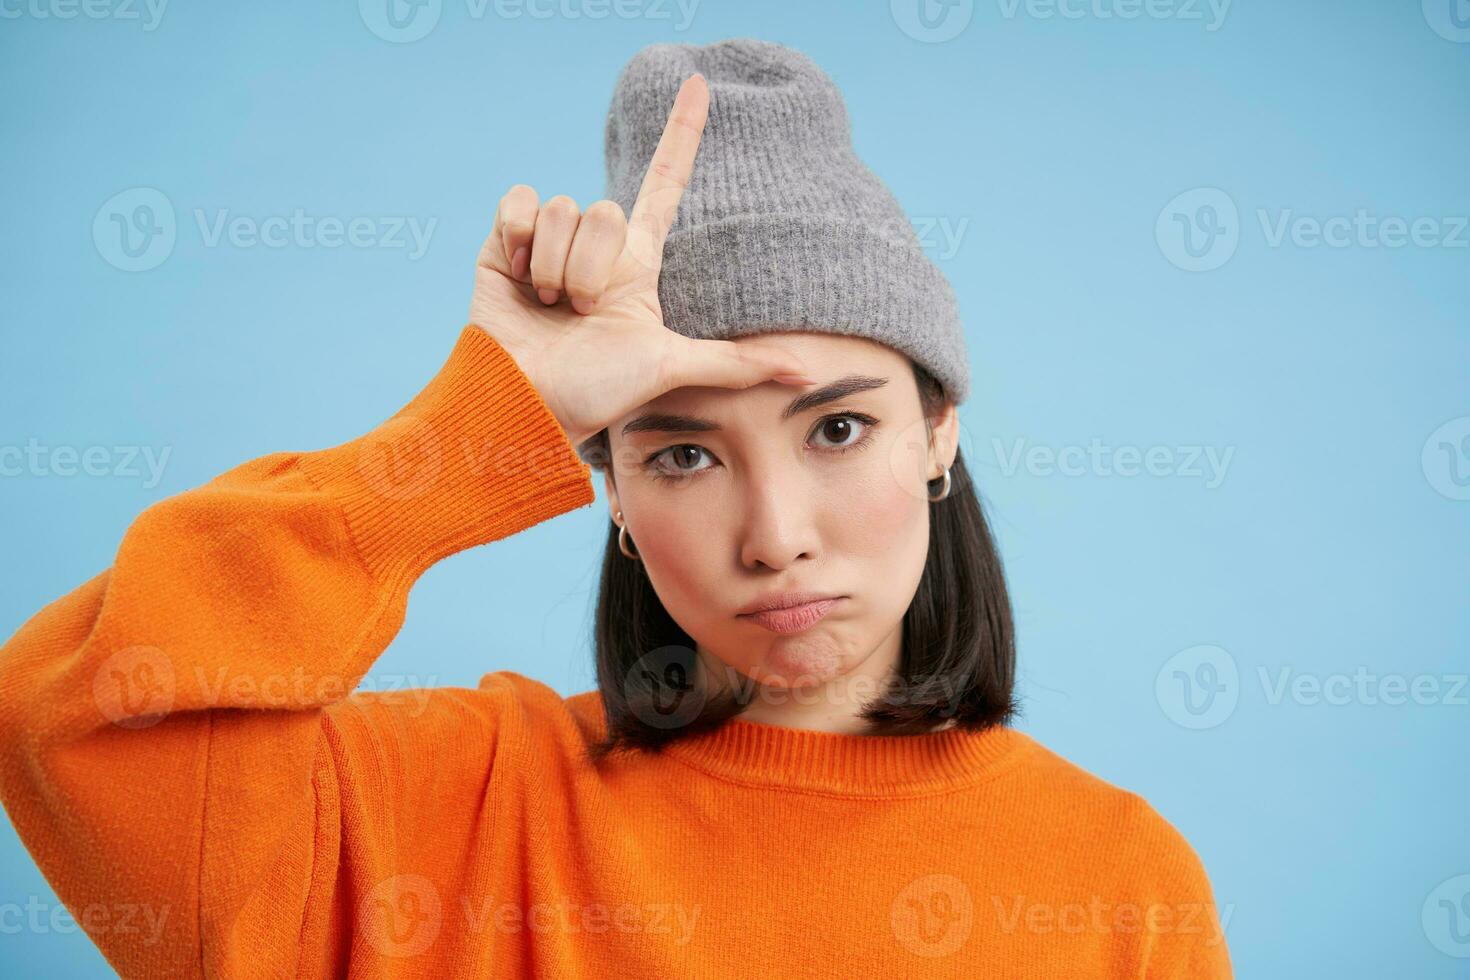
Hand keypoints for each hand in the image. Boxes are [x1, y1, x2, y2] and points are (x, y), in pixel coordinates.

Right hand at [467, 72, 813, 447]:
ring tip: (548, 307)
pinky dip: (518, 241)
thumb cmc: (598, 392)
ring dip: (554, 266)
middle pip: (605, 206)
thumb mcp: (673, 367)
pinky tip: (516, 278)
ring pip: (563, 208)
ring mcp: (546, 244)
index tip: (701, 82)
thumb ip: (735, 364)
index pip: (664, 183)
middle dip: (591, 267)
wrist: (525, 402)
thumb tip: (807, 378)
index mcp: (636, 264)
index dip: (683, 133)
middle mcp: (593, 247)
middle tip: (581, 313)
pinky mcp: (503, 243)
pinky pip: (521, 203)